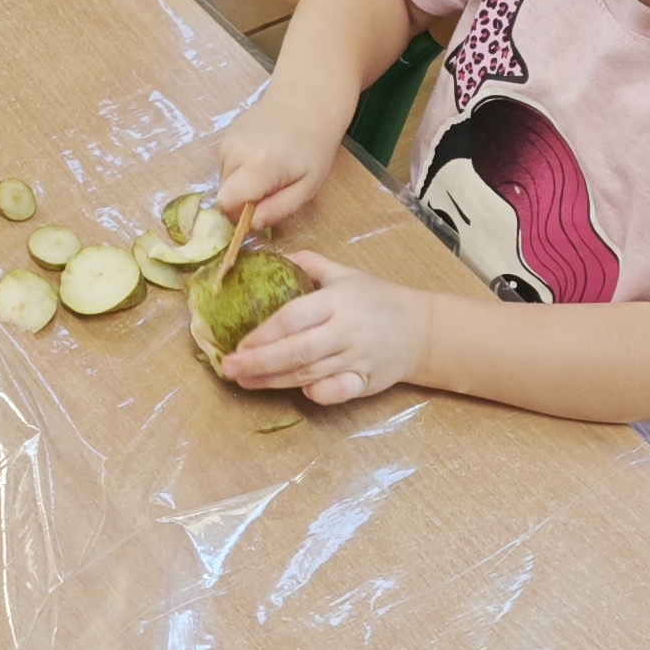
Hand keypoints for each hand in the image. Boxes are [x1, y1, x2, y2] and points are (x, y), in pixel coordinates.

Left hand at [213, 252, 430, 405]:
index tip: (237, 343)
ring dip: (274, 381)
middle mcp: (345, 330)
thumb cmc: (375, 299)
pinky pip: (338, 391)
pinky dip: (319, 393)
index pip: (293, 317)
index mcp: (336, 301)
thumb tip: (266, 256)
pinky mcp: (366, 381)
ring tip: (245, 382)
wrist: (421, 328)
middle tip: (229, 369)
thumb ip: (307, 264)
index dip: (263, 333)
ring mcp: (357, 358)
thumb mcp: (343, 274)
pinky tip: (296, 392)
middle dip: (259, 362)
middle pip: (297, 351)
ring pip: (309, 373)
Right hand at [215, 82, 342, 240]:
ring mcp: (228, 142)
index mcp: (258, 166)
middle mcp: (236, 152)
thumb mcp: (308, 186)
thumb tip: (252, 224)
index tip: (258, 211)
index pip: (226, 202)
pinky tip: (262, 157)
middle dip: (244, 200)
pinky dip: (240, 170)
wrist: (307, 102)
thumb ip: (279, 207)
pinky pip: (225, 166)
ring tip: (269, 170)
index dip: (238, 215)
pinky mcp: (226, 136)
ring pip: (224, 181)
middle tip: (272, 189)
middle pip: (225, 194)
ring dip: (242, 185)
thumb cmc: (314, 147)